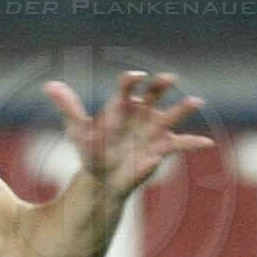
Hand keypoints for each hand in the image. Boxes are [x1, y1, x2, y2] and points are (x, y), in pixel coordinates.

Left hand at [45, 70, 212, 198]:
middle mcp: (141, 113)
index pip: (127, 87)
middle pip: (155, 93)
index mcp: (121, 105)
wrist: (104, 178)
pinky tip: (207, 143)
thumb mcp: (77, 132)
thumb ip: (68, 107)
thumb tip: (49, 85)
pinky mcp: (163, 147)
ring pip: (172, 115)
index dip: (132, 81)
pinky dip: (194, 143)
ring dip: (184, 108)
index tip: (135, 78)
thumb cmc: (91, 151)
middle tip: (170, 77)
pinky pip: (181, 144)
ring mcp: (154, 129)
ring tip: (196, 101)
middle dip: (162, 85)